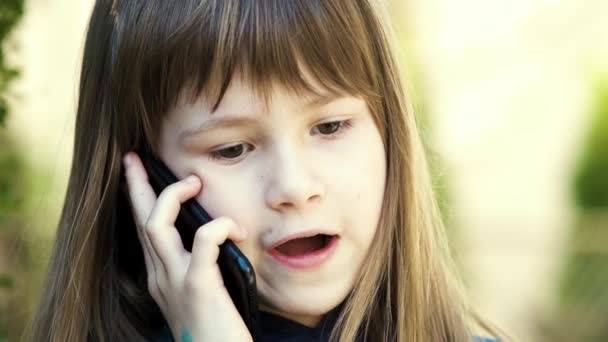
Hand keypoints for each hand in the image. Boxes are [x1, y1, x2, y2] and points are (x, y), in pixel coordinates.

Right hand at [122, 152, 252, 341]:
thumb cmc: (216, 331)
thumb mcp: (200, 295)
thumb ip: (199, 268)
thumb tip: (213, 237)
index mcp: (161, 277)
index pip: (143, 231)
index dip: (137, 201)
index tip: (136, 174)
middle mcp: (160, 277)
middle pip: (140, 221)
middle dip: (137, 185)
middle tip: (135, 158)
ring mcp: (175, 281)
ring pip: (157, 225)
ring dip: (173, 197)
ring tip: (193, 182)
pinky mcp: (197, 286)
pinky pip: (203, 241)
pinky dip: (219, 226)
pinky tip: (236, 228)